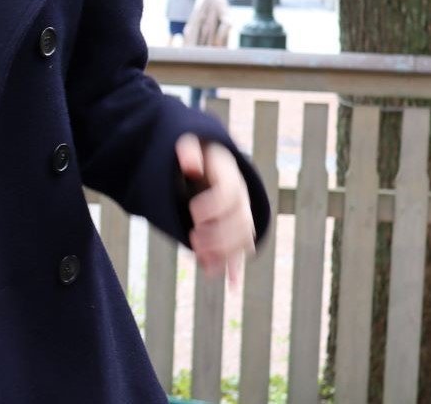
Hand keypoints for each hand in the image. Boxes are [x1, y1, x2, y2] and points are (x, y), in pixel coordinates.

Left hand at [174, 133, 255, 287]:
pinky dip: (234, 269)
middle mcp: (241, 200)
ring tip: (201, 259)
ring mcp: (240, 219)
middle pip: (240, 222)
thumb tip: (190, 165)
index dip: (214, 206)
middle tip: (194, 239)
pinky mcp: (234, 234)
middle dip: (219, 234)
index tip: (193, 213)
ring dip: (224, 252)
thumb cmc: (196, 155)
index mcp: (230, 178)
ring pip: (242, 240)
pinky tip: (230, 286)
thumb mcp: (189, 144)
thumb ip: (188, 151)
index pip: (230, 194)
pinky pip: (239, 254)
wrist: (207, 166)